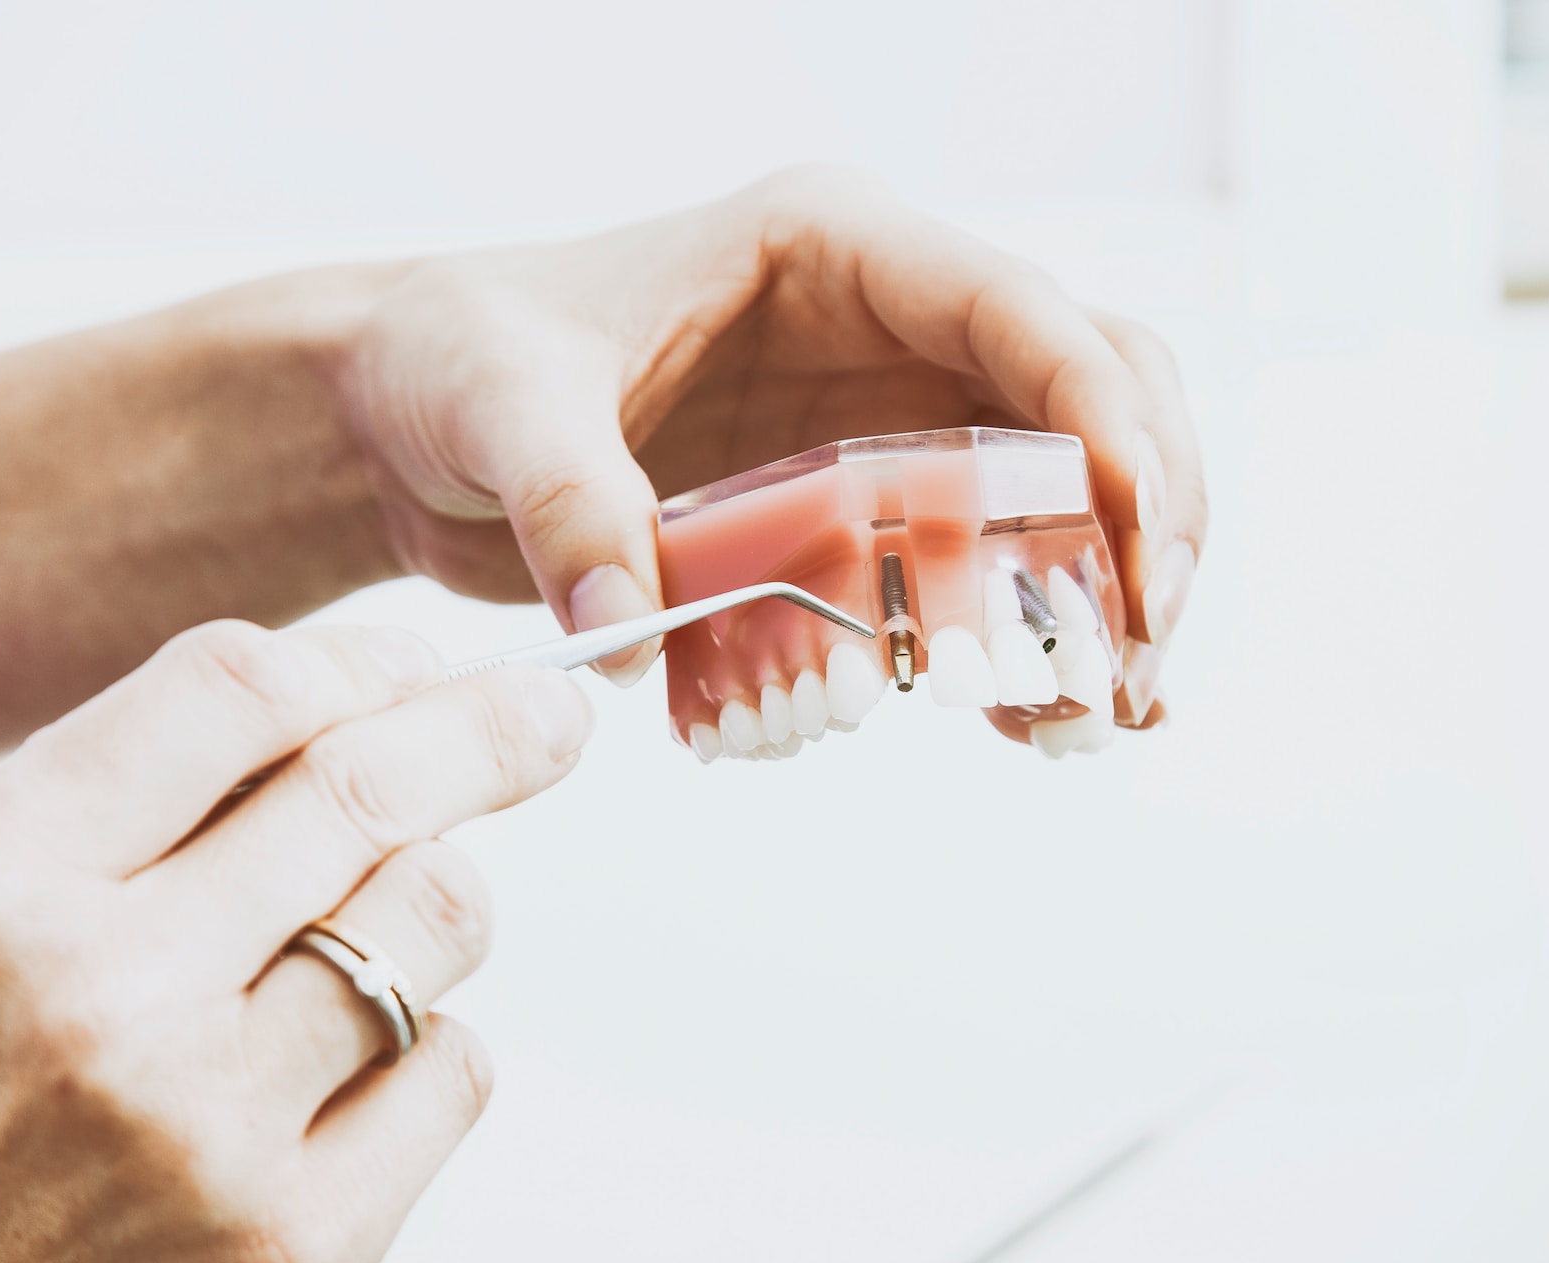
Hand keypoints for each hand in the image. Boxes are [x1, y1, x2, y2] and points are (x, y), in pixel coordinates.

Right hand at [0, 621, 591, 1262]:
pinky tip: (349, 1066)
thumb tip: (371, 699)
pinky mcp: (295, 1242)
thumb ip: (150, 792)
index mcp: (3, 881)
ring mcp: (210, 1129)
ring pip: (437, 917)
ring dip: (434, 897)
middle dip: (488, 729)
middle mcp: (106, 998)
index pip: (235, 694)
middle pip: (366, 791)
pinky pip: (456, 1066)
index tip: (412, 665)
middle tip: (546, 714)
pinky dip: (430, 1042)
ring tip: (374, 926)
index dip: (356, 659)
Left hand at [329, 167, 1205, 716]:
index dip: (1104, 418)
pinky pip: (980, 566)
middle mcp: (886, 328)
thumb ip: (566, 502)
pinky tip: (1037, 724)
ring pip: (1060, 488)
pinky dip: (1023, 638)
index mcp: (832, 251)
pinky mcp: (855, 511)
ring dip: (1101, 597)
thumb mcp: (500, 405)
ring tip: (1103, 715)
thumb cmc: (455, 358)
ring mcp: (882, 421)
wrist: (408, 418)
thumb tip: (627, 627)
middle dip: (1140, 520)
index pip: (1019, 311)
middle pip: (1090, 394)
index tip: (1135, 544)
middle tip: (1132, 656)